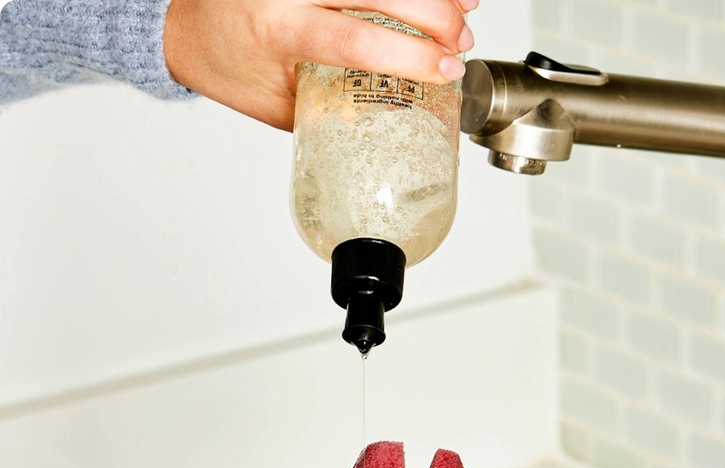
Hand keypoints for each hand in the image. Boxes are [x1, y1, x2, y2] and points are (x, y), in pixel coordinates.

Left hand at [163, 0, 476, 130]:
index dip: (408, 54)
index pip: (354, 40)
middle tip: (461, 42)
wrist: (184, 23)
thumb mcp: (273, 105)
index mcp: (280, 31)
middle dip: (432, 15)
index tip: (445, 69)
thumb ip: (323, 111)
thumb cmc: (225, 64)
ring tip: (463, 8)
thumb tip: (378, 121)